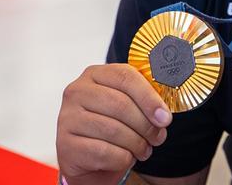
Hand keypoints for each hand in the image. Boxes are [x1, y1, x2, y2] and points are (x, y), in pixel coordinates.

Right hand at [57, 63, 172, 184]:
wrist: (89, 157)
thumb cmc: (112, 126)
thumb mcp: (127, 106)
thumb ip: (144, 101)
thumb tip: (163, 114)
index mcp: (95, 74)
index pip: (125, 76)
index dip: (149, 97)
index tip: (165, 117)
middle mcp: (77, 91)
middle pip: (121, 104)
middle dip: (146, 125)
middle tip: (158, 138)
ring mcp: (67, 117)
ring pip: (114, 130)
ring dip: (137, 144)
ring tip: (144, 150)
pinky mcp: (65, 144)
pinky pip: (104, 152)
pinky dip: (122, 158)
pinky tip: (125, 157)